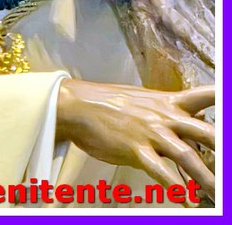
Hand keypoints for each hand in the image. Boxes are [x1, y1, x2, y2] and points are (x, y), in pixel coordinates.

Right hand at [56, 79, 214, 201]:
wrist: (79, 105)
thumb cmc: (109, 103)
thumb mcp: (144, 100)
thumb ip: (169, 110)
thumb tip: (192, 117)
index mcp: (168, 101)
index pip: (206, 95)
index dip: (224, 99)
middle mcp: (165, 116)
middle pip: (207, 132)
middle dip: (223, 149)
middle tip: (230, 170)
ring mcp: (151, 132)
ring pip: (188, 157)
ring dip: (207, 180)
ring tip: (218, 196)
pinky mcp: (135, 149)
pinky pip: (161, 172)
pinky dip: (176, 188)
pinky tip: (186, 200)